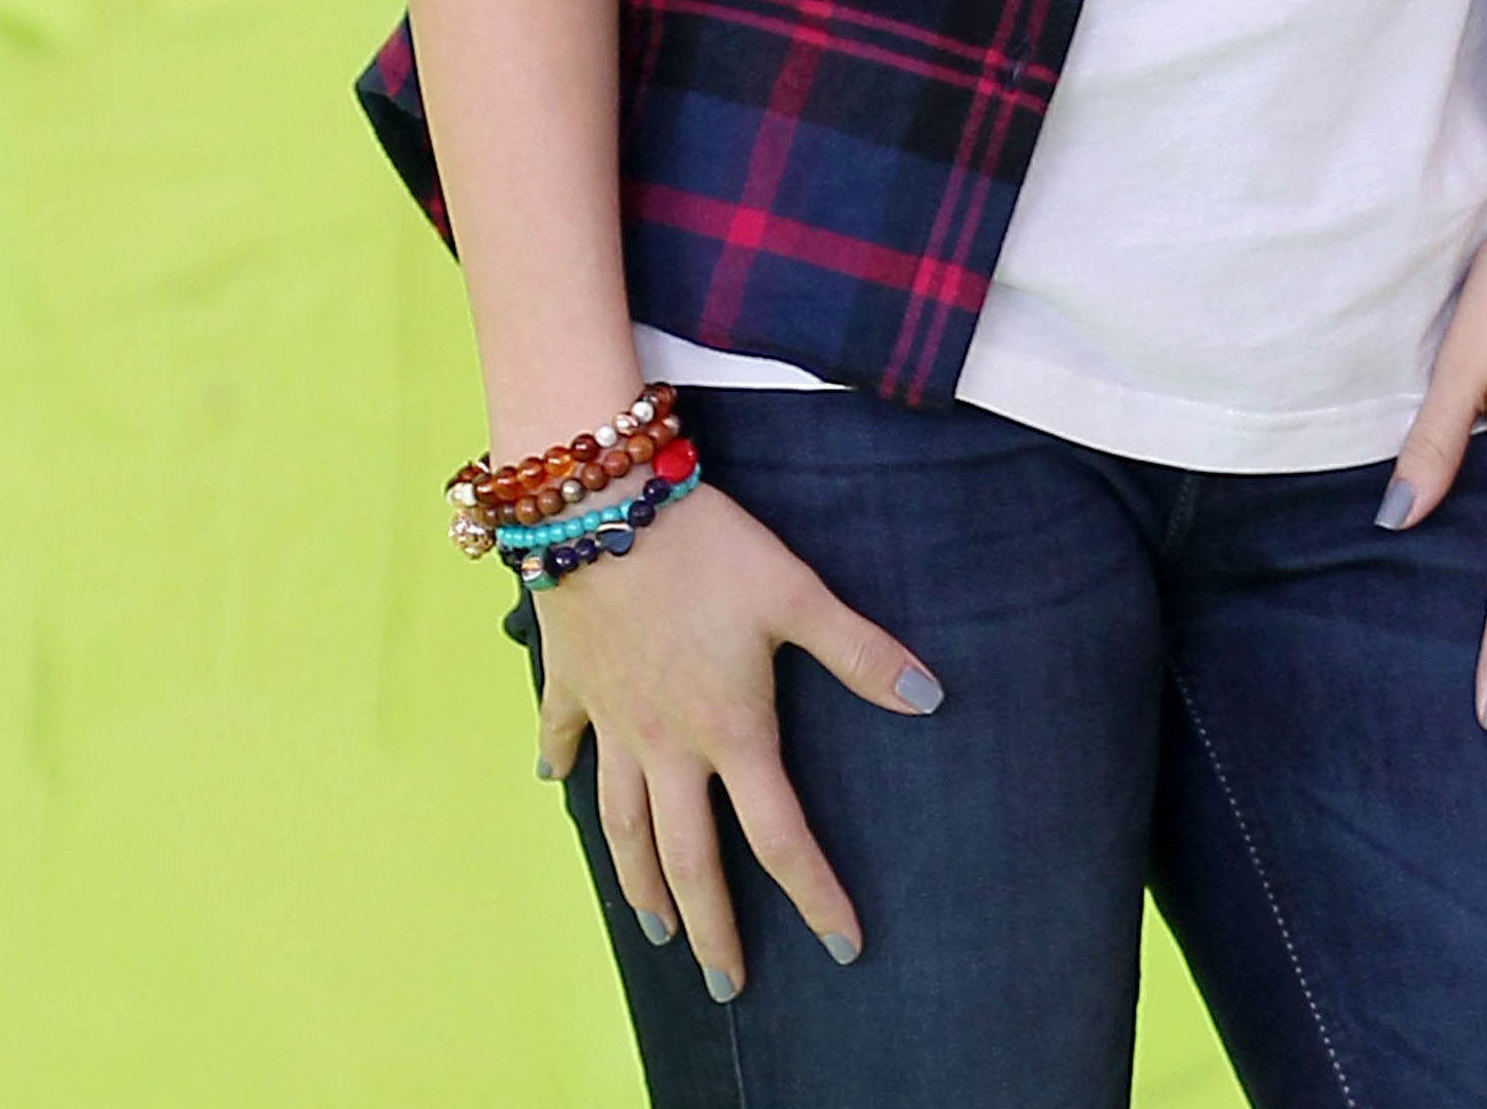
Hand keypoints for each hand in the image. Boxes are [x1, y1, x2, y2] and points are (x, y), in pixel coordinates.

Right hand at [529, 481, 944, 994]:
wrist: (602, 503)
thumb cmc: (707, 547)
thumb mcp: (795, 592)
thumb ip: (860, 652)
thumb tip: (931, 699)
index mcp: (729, 731)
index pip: (779, 835)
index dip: (815, 893)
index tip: (843, 944)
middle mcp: (666, 744)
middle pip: (687, 859)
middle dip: (712, 927)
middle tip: (726, 983)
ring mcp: (613, 719)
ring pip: (621, 823)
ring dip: (637, 880)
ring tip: (652, 927)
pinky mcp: (572, 682)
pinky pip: (562, 737)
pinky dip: (559, 765)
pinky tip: (555, 784)